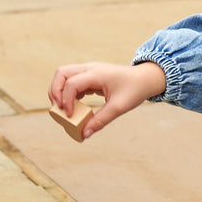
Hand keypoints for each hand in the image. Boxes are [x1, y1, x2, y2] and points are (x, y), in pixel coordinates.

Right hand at [48, 61, 166, 138]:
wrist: (145, 79)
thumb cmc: (134, 90)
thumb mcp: (119, 107)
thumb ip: (101, 120)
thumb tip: (85, 133)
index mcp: (96, 73)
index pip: (71, 83)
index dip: (67, 100)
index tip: (71, 116)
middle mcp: (90, 68)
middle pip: (61, 73)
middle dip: (55, 91)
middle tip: (58, 110)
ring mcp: (89, 71)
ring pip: (64, 75)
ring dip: (59, 91)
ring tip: (62, 110)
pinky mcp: (90, 76)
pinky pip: (72, 81)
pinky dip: (68, 93)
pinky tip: (74, 106)